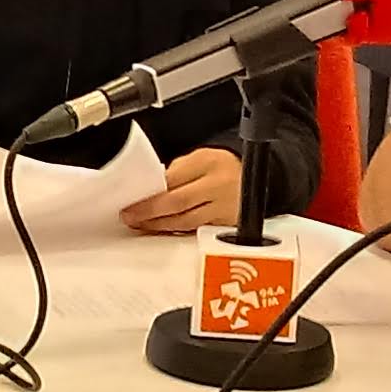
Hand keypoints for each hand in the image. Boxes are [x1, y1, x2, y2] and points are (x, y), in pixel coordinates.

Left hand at [126, 147, 246, 233]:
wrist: (259, 178)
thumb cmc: (223, 167)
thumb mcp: (198, 158)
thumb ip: (175, 173)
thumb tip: (150, 192)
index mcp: (207, 163)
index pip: (172, 181)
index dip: (149, 195)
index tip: (131, 202)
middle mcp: (217, 185)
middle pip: (178, 203)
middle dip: (150, 213)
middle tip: (131, 217)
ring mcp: (224, 207)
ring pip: (186, 221)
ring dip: (160, 226)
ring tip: (142, 226)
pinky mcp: (227, 225)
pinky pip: (197, 231)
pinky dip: (177, 232)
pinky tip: (163, 232)